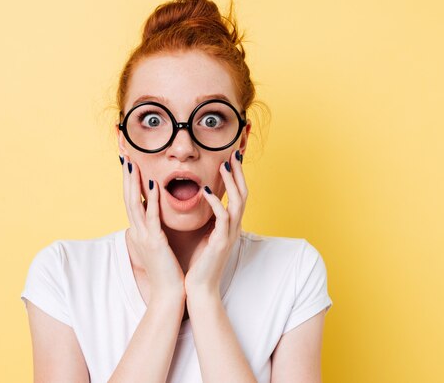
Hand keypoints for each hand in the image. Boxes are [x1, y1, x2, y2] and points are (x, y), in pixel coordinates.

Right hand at [121, 156, 185, 303]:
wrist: (169, 293)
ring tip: (132, 163)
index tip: (129, 161)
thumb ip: (156, 229)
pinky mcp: (154, 242)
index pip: (132, 200)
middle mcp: (138, 231)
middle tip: (124, 154)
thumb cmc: (168, 270)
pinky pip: (151, 217)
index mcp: (140, 230)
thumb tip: (155, 217)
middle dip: (126, 175)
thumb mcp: (159, 245)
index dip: (129, 180)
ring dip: (134, 182)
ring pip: (134, 204)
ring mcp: (144, 236)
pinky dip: (151, 200)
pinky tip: (153, 185)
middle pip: (128, 197)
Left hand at [184, 149, 246, 296]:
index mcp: (230, 226)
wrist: (200, 289)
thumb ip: (207, 220)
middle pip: (244, 194)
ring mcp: (229, 235)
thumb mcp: (205, 236)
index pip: (238, 195)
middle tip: (234, 153)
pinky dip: (216, 203)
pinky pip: (223, 218)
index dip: (236, 176)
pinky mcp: (221, 242)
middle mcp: (234, 228)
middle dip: (239, 173)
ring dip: (231, 182)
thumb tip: (201, 202)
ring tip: (223, 164)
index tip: (231, 158)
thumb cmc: (200, 263)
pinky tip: (206, 191)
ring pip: (238, 202)